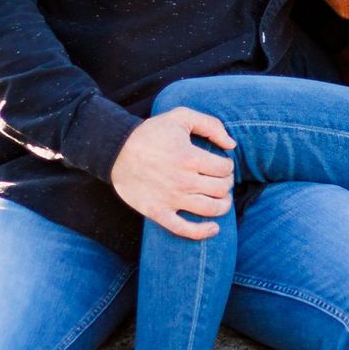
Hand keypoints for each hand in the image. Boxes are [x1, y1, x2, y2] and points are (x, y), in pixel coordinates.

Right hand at [110, 108, 236, 238]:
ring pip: (211, 210)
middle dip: (226, 183)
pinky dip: (202, 232)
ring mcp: (171, 199)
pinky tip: (213, 228)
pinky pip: (183, 229)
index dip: (228, 166)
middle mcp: (184, 181)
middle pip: (221, 189)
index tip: (222, 164)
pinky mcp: (158, 212)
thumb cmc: (150, 133)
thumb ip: (210, 125)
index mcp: (190, 158)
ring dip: (223, 205)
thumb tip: (232, 144)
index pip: (225, 169)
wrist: (116, 150)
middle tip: (220, 179)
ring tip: (221, 199)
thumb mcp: (180, 117)